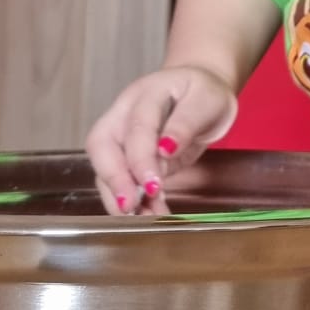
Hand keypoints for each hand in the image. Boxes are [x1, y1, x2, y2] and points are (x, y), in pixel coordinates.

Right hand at [84, 66, 237, 214]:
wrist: (203, 92)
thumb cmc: (204, 93)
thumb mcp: (207, 101)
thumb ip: (186, 123)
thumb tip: (165, 149)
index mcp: (147, 93)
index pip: (136, 126)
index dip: (141, 158)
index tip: (153, 185)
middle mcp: (124, 113)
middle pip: (102, 146)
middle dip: (114, 180)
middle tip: (131, 208)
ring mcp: (120, 135)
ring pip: (105, 167)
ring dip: (121, 196)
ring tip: (146, 217)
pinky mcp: (126, 157)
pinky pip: (120, 180)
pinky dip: (131, 200)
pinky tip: (149, 214)